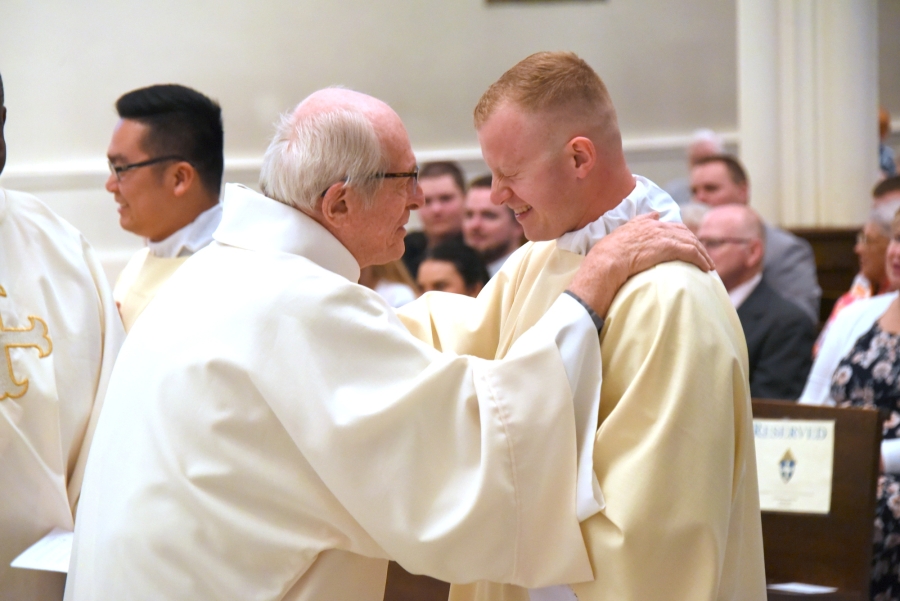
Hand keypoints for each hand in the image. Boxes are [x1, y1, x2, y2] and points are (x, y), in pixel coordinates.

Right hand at [566, 213, 714, 317]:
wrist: (607, 260)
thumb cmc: (609, 252)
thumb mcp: (624, 230)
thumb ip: (640, 220)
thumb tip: (655, 213)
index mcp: (648, 222)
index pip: (673, 226)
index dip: (684, 235)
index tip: (690, 245)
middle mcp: (658, 226)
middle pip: (686, 233)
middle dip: (697, 244)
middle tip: (704, 257)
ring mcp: (664, 236)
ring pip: (692, 242)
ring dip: (703, 254)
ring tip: (708, 265)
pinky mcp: (669, 247)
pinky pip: (691, 252)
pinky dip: (701, 259)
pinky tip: (706, 268)